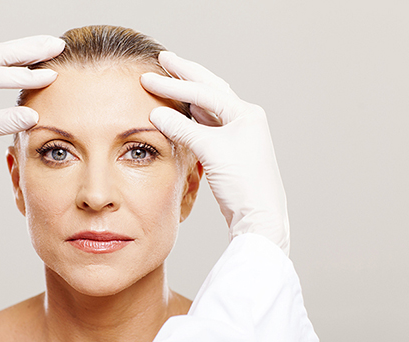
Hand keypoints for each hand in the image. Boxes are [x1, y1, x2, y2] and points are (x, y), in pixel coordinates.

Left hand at [0, 36, 64, 227]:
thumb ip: (4, 121)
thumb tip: (34, 115)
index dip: (26, 76)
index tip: (52, 77)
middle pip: (0, 53)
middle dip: (30, 49)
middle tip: (58, 44)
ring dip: (24, 53)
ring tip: (50, 48)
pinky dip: (15, 67)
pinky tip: (31, 64)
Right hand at [141, 52, 288, 254]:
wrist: (259, 215)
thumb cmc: (243, 184)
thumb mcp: (212, 150)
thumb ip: (183, 129)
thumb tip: (157, 113)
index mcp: (246, 114)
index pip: (205, 92)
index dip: (176, 84)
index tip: (150, 76)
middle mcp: (244, 119)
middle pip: (210, 89)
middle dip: (186, 74)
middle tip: (164, 58)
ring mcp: (238, 134)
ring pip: (208, 106)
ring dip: (187, 93)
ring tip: (169, 77)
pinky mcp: (229, 150)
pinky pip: (206, 124)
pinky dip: (190, 116)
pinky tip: (179, 110)